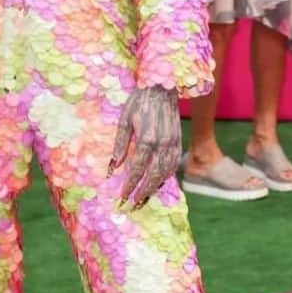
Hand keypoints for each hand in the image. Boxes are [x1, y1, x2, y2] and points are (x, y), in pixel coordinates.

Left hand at [108, 86, 181, 208]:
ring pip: (166, 173)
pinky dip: (166, 177)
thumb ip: (120, 144)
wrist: (162, 88)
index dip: (130, 184)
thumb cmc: (139, 102)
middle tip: (133, 204)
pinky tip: (157, 183)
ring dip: (155, 187)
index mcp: (147, 138)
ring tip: (144, 198)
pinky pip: (173, 165)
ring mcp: (173, 143)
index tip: (122, 196)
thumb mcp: (124, 120)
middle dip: (143, 191)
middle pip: (153, 175)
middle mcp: (162, 144)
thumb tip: (113, 167)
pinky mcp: (178, 142)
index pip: (137, 168)